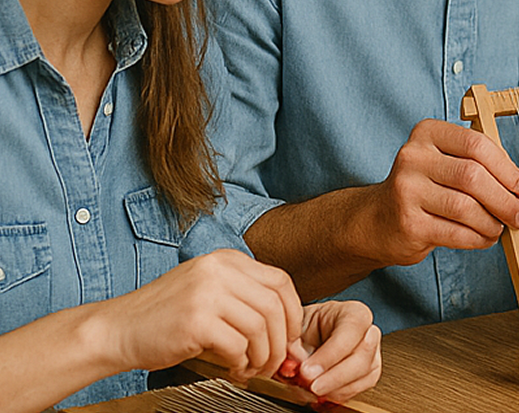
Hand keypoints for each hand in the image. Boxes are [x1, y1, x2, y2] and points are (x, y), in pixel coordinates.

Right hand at [101, 250, 302, 379]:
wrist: (115, 329)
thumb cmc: (163, 317)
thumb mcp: (207, 292)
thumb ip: (244, 300)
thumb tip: (288, 330)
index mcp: (226, 260)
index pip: (280, 281)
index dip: (293, 312)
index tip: (291, 336)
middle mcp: (218, 270)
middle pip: (274, 305)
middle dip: (282, 340)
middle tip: (276, 362)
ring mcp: (206, 293)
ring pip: (260, 327)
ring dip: (263, 356)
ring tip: (252, 368)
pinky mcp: (195, 320)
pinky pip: (237, 345)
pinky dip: (242, 362)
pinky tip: (234, 369)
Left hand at [287, 300, 380, 401]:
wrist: (311, 335)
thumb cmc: (308, 327)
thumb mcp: (296, 329)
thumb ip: (294, 346)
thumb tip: (293, 365)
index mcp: (354, 314)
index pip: (349, 333)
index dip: (328, 355)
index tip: (306, 370)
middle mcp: (369, 333)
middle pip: (362, 359)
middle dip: (333, 377)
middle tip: (310, 385)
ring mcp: (372, 354)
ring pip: (363, 377)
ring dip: (334, 389)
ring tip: (311, 389)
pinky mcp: (369, 374)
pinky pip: (358, 390)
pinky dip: (337, 395)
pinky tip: (321, 393)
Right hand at [362, 118, 518, 264]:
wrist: (376, 220)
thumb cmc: (425, 188)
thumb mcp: (448, 164)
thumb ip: (483, 167)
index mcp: (428, 133)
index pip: (476, 144)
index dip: (507, 168)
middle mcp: (413, 158)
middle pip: (472, 176)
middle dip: (505, 199)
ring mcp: (406, 191)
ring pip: (465, 208)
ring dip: (492, 222)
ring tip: (500, 228)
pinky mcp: (408, 224)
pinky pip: (456, 233)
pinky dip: (478, 238)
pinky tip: (485, 238)